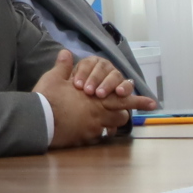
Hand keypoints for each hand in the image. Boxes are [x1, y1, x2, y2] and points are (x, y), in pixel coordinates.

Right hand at [35, 50, 154, 146]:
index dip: (138, 101)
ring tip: (103, 123)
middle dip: (122, 114)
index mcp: (95, 98)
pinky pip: (95, 137)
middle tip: (124, 114)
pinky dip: (93, 134)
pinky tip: (84, 130)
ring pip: (109, 128)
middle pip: (120, 116)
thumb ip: (64, 67)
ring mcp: (92, 129)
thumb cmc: (47, 98)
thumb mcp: (54, 78)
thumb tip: (66, 52)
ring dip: (109, 125)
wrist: (38, 120)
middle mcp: (98, 114)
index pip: (123, 99)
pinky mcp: (83, 140)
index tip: (154, 103)